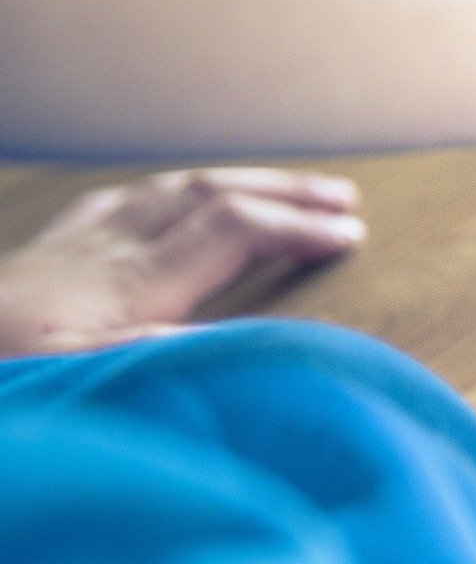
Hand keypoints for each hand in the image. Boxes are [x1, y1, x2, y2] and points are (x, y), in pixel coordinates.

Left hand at [0, 168, 364, 357]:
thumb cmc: (1, 375)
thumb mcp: (75, 379)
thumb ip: (157, 354)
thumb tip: (240, 334)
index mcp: (125, 287)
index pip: (233, 231)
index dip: (298, 228)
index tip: (352, 237)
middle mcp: (103, 253)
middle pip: (211, 196)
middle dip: (284, 192)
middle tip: (345, 197)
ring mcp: (70, 248)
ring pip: (169, 191)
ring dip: (237, 183)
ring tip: (283, 190)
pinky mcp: (41, 257)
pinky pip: (115, 205)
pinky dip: (165, 193)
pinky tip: (169, 198)